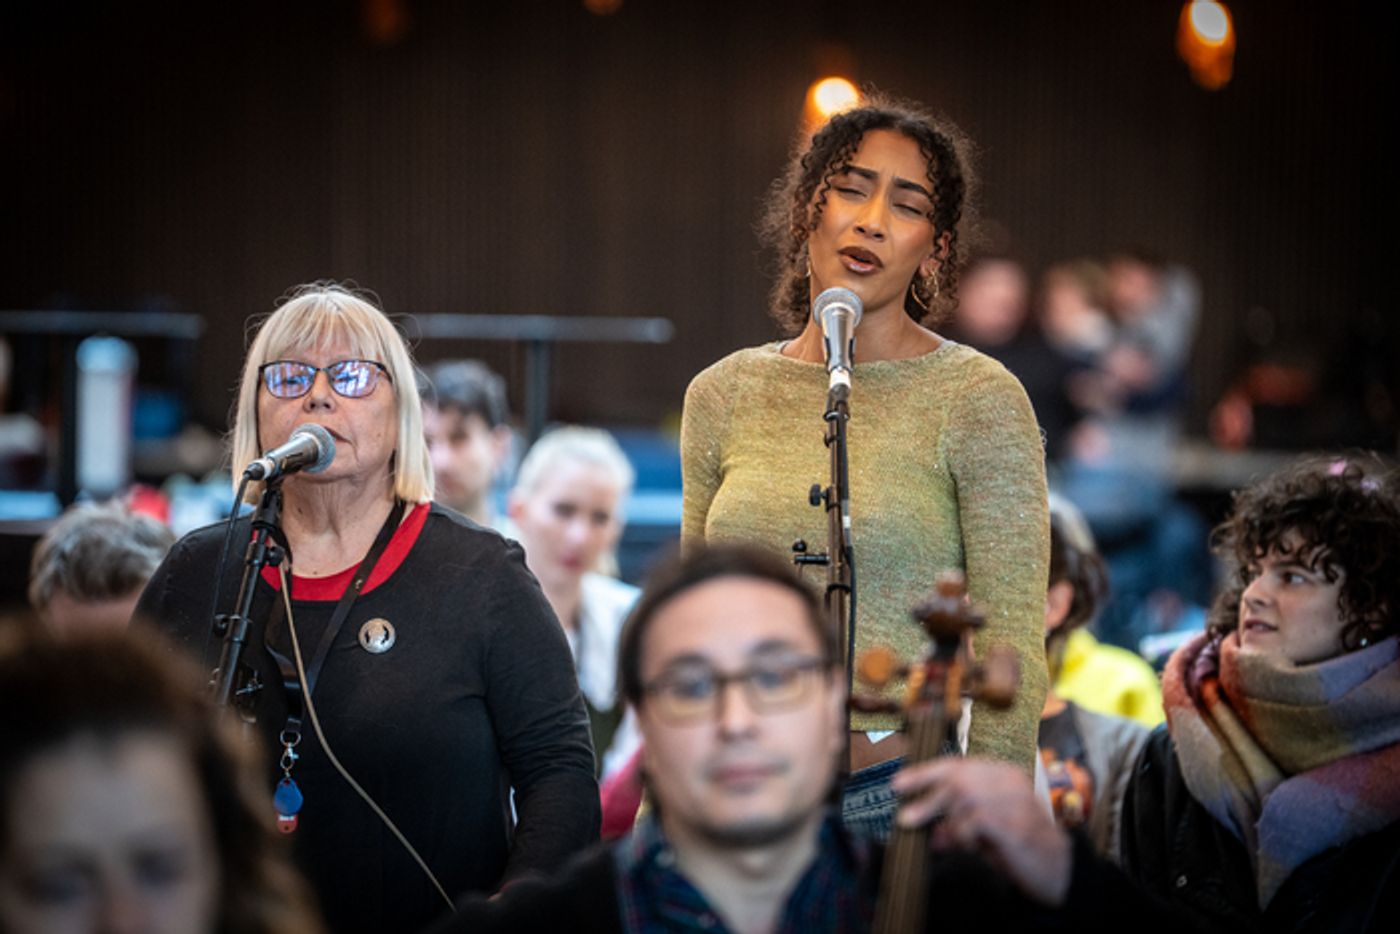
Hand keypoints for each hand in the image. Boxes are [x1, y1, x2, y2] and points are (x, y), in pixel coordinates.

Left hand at [890, 758, 1071, 905]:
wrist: (1059, 870)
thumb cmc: (1019, 847)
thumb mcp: (983, 833)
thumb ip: (957, 825)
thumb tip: (927, 829)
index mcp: (1002, 774)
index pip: (957, 764)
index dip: (925, 773)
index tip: (898, 783)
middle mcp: (1009, 781)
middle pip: (956, 778)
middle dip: (927, 799)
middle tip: (905, 819)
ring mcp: (1014, 800)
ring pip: (963, 799)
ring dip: (950, 826)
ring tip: (959, 843)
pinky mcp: (1015, 823)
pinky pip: (974, 822)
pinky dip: (965, 837)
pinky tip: (974, 847)